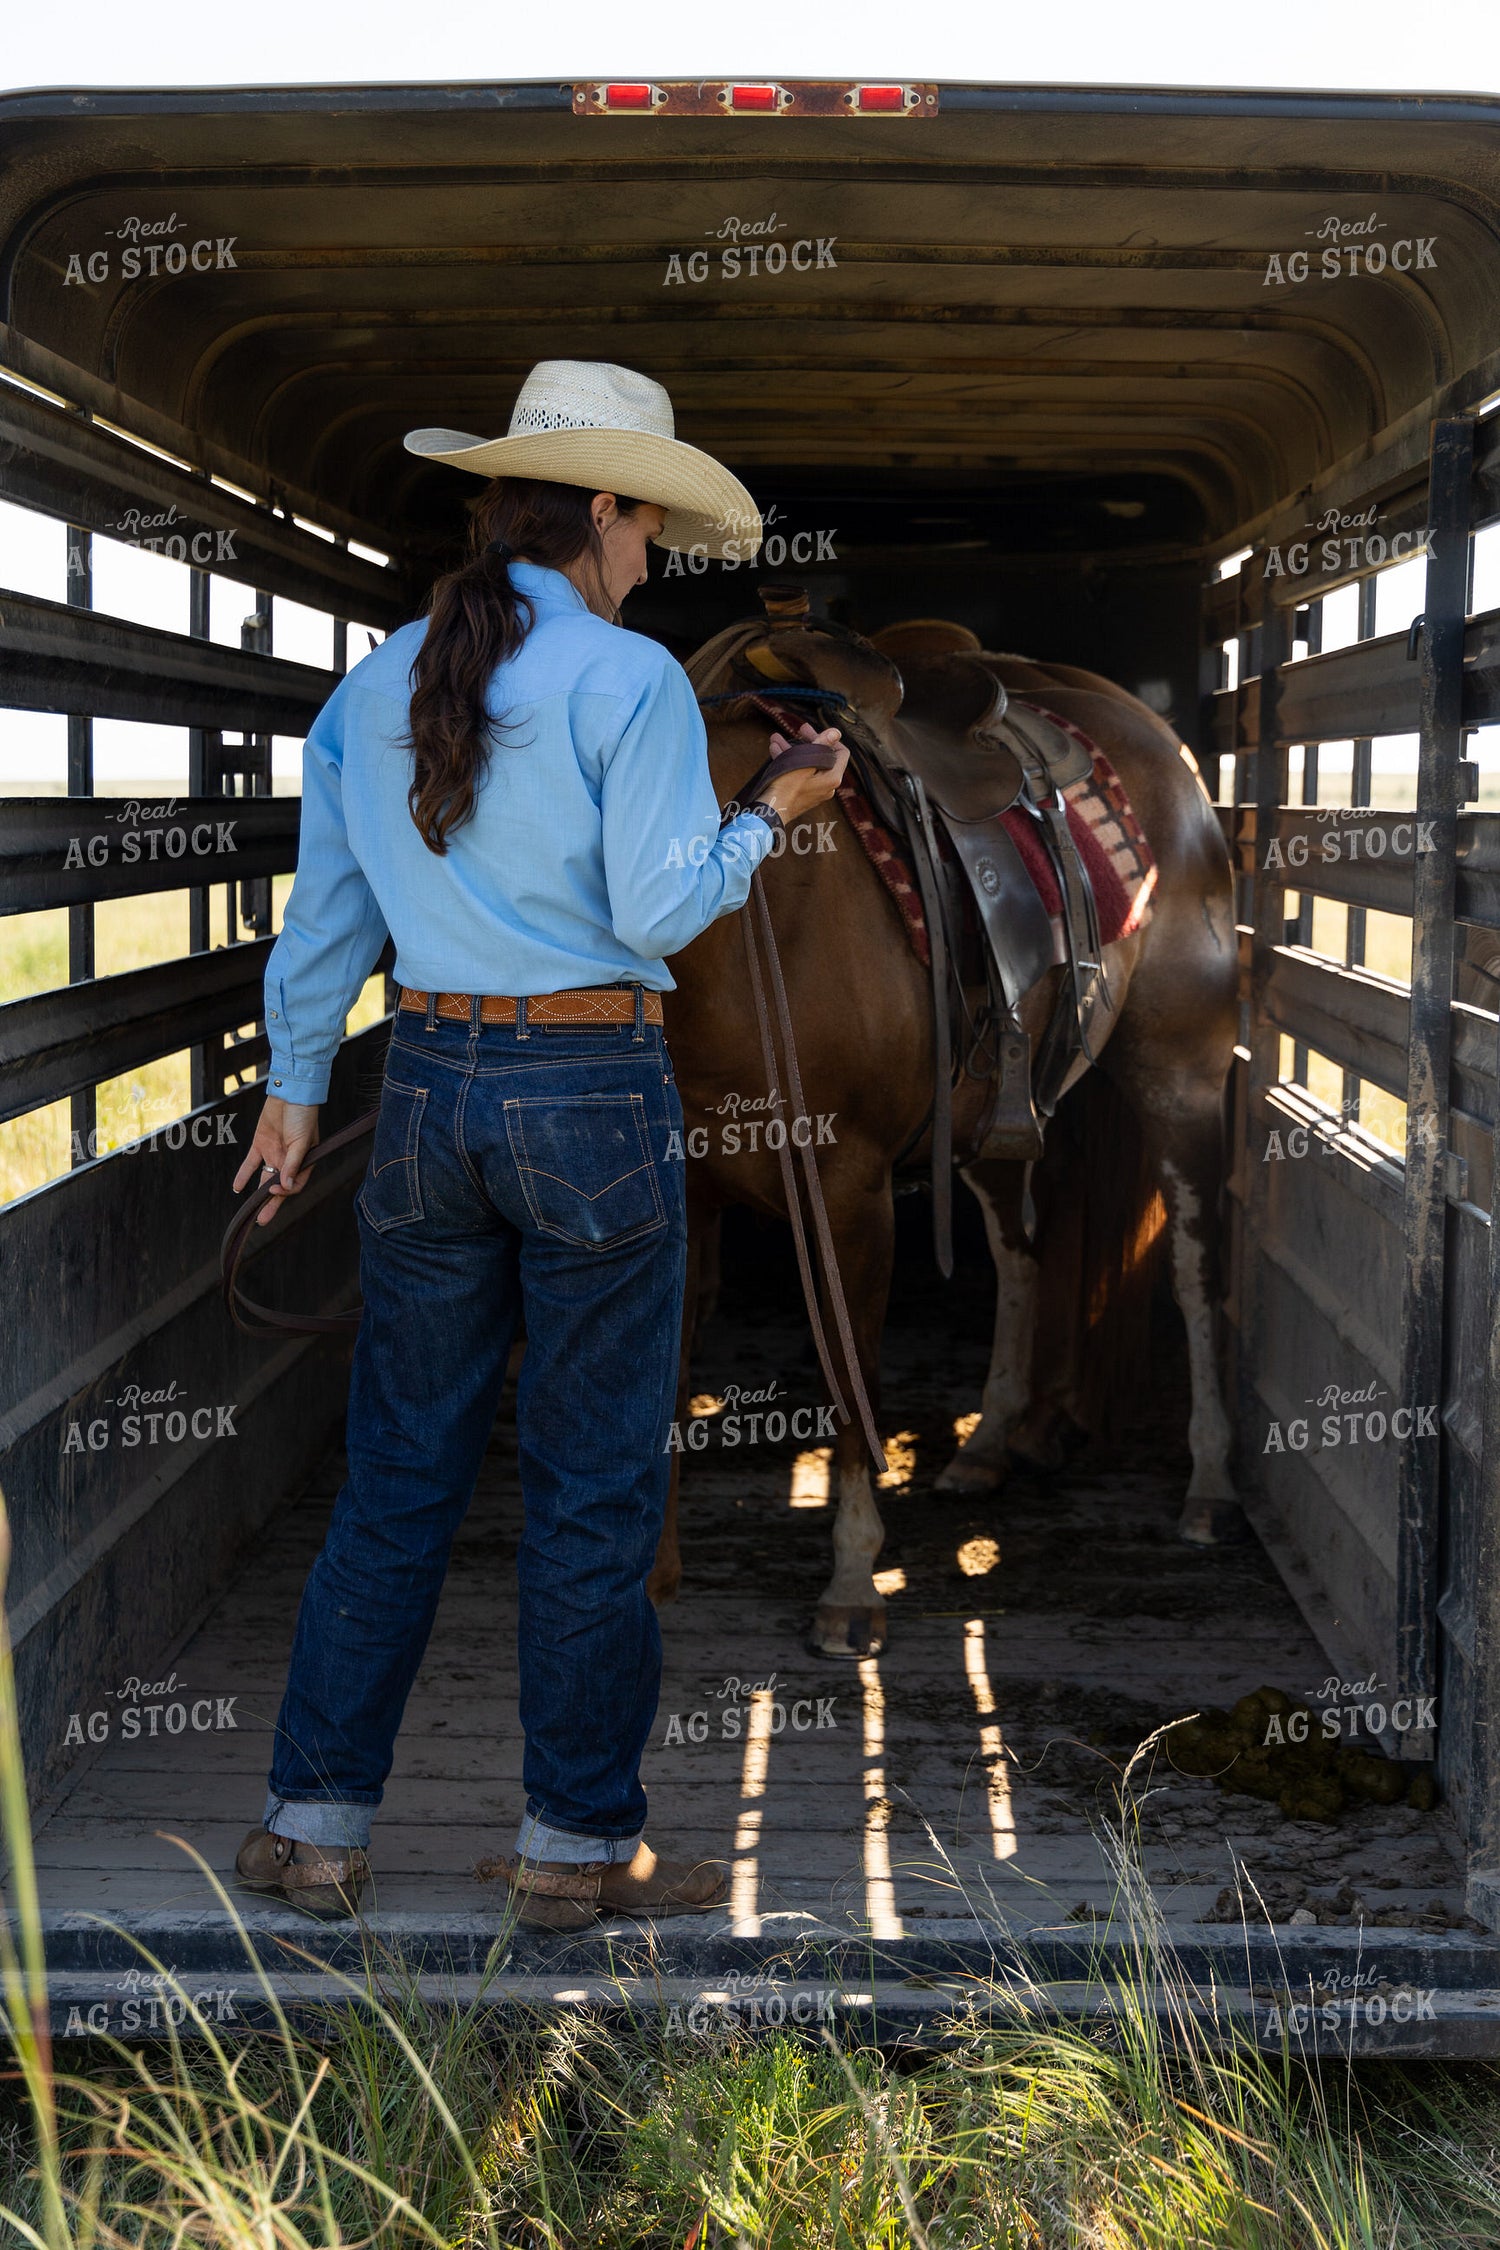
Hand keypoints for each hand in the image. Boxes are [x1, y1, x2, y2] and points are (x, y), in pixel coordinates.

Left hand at [233, 1096, 320, 1227]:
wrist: (290, 1093)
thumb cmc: (303, 1115)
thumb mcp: (302, 1141)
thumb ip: (293, 1164)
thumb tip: (287, 1185)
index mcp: (304, 1162)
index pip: (294, 1184)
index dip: (285, 1190)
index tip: (275, 1189)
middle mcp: (289, 1161)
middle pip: (279, 1187)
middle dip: (271, 1205)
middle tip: (262, 1221)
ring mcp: (274, 1154)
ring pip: (265, 1180)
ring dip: (258, 1195)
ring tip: (251, 1212)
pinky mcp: (260, 1145)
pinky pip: (251, 1164)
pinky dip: (244, 1175)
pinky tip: (237, 1188)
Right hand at [757, 723, 848, 821]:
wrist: (771, 812)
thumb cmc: (787, 787)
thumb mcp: (804, 762)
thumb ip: (821, 745)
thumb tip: (836, 732)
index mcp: (833, 777)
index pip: (841, 752)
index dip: (830, 739)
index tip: (815, 732)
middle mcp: (828, 785)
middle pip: (824, 756)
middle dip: (808, 741)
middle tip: (800, 729)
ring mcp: (816, 791)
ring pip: (808, 764)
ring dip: (793, 749)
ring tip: (777, 738)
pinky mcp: (803, 794)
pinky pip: (800, 773)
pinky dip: (790, 762)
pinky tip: (775, 751)